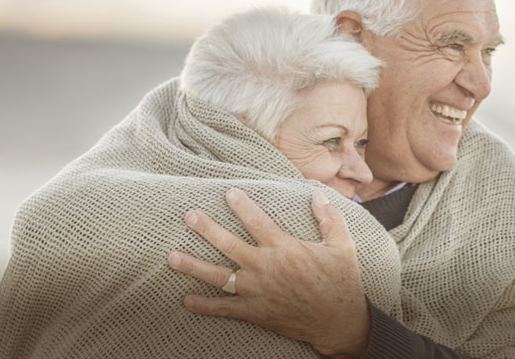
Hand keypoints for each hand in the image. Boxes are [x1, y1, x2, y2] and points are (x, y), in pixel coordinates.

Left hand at [167, 188, 369, 356]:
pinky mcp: (255, 312)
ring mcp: (257, 292)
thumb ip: (330, 219)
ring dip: (194, 266)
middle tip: (189, 216)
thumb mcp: (343, 247)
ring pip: (219, 277)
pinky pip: (224, 309)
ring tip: (171, 257)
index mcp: (285, 249)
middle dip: (206, 229)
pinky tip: (186, 300)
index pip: (257, 221)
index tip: (228, 193)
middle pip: (228, 245)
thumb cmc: (342, 283)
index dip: (242, 206)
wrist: (338, 322)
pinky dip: (204, 306)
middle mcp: (265, 268)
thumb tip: (318, 195)